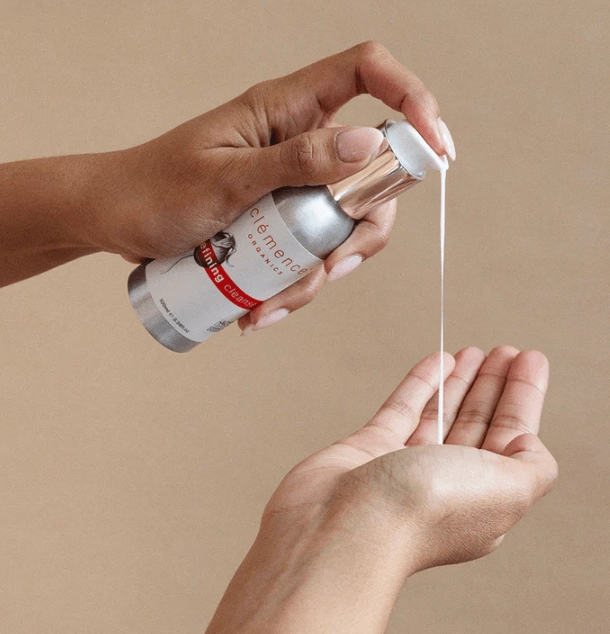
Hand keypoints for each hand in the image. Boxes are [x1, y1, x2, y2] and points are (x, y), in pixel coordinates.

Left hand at [86, 41, 452, 329]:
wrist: (114, 219)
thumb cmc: (153, 188)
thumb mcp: (223, 177)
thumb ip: (295, 160)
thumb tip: (371, 144)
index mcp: (287, 108)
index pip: (367, 73)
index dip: (412, 97)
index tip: (435, 148)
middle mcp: (300, 142)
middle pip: (373, 172)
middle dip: (361, 228)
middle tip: (328, 268)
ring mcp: (294, 184)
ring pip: (344, 224)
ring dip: (321, 272)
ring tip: (271, 304)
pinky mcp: (281, 220)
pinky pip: (311, 251)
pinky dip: (295, 285)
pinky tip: (259, 311)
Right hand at [206, 347, 556, 633]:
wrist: (346, 525)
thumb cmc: (425, 512)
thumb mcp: (508, 490)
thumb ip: (533, 466)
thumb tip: (528, 442)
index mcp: (485, 498)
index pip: (513, 436)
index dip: (523, 396)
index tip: (529, 359)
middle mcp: (447, 484)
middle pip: (478, 423)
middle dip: (494, 385)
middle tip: (504, 351)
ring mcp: (405, 467)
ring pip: (440, 413)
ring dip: (461, 381)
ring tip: (473, 352)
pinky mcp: (370, 450)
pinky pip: (402, 408)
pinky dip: (422, 383)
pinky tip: (438, 360)